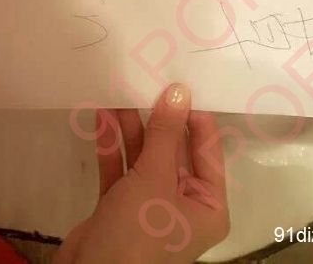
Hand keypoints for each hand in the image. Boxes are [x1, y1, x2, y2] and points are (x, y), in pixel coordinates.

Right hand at [54, 84, 229, 263]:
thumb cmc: (137, 232)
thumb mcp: (154, 178)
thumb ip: (165, 133)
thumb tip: (179, 91)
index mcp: (208, 206)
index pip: (207, 150)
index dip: (194, 117)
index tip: (180, 83)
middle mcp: (183, 204)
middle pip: (172, 151)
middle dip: (156, 119)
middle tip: (146, 81)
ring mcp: (149, 205)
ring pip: (143, 157)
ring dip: (130, 128)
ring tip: (119, 93)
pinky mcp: (120, 206)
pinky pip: (120, 169)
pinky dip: (112, 146)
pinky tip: (103, 117)